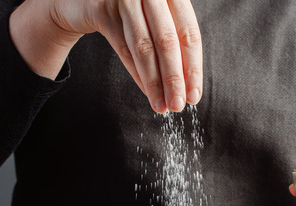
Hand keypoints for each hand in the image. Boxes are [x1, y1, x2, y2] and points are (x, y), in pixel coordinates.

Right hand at [10, 0, 202, 113]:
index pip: (188, 32)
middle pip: (167, 41)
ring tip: (162, 105)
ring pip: (143, 46)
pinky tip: (147, 92)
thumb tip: (188, 84)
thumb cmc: (128, 9)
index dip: (192, 67)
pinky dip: (137, 73)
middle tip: (178, 105)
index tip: (194, 94)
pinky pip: (122, 47)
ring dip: (154, 82)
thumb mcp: (156, 16)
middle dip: (174, 79)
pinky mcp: (101, 8)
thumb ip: (172, 40)